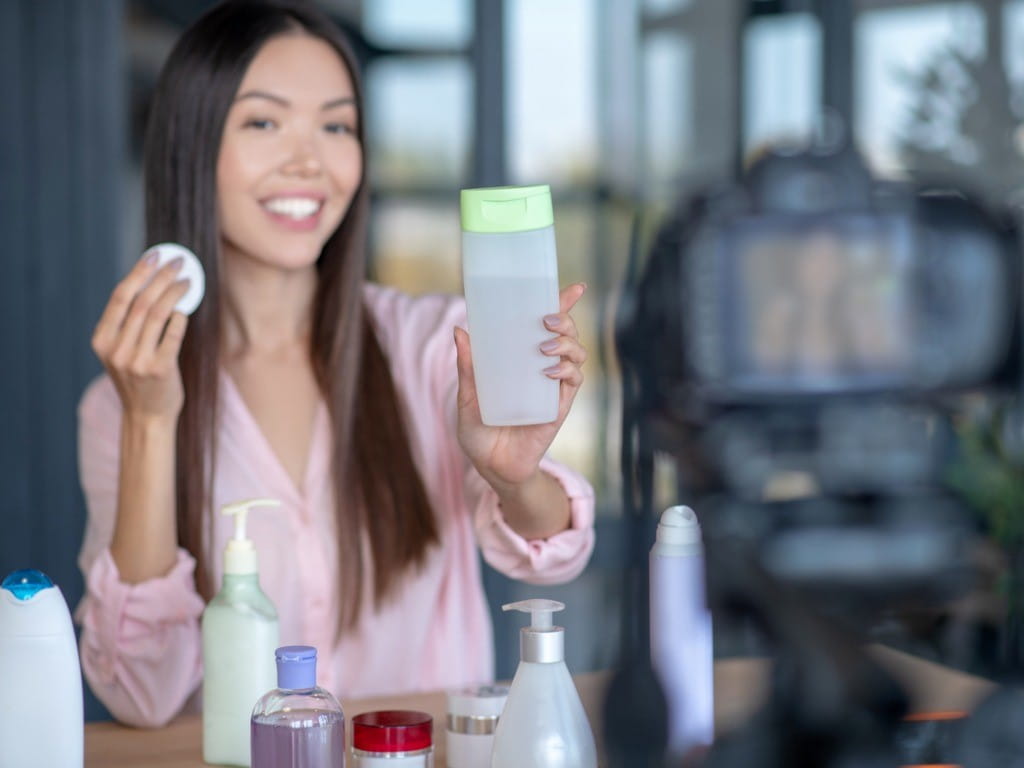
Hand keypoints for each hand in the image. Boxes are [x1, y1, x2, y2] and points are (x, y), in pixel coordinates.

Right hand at [91, 253, 191, 421]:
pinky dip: (180, 317)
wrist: (147, 416)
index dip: (138, 272)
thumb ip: (128, 325)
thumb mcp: (121, 352)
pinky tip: (186, 307)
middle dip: (161, 277)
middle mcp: (116, 350)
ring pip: (158, 314)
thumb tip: (152, 282)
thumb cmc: (139, 379)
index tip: (154, 255)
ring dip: (175, 292)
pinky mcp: (159, 370)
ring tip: (187, 280)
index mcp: (102, 341)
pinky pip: (173, 335)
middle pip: (141, 302)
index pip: (120, 297)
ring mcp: (136, 361)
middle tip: (178, 262)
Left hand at [454, 283, 586, 490]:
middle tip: (546, 319)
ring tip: (544, 346)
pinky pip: (572, 382)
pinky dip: (565, 370)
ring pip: (576, 354)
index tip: (574, 288)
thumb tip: (459, 331)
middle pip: (566, 334)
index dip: (563, 304)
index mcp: (521, 359)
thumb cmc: (479, 432)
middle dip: (565, 319)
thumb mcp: (466, 396)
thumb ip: (467, 366)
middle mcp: (541, 369)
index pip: (547, 327)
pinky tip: (549, 370)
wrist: (491, 467)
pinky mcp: (558, 406)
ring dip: (566, 343)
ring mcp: (552, 387)